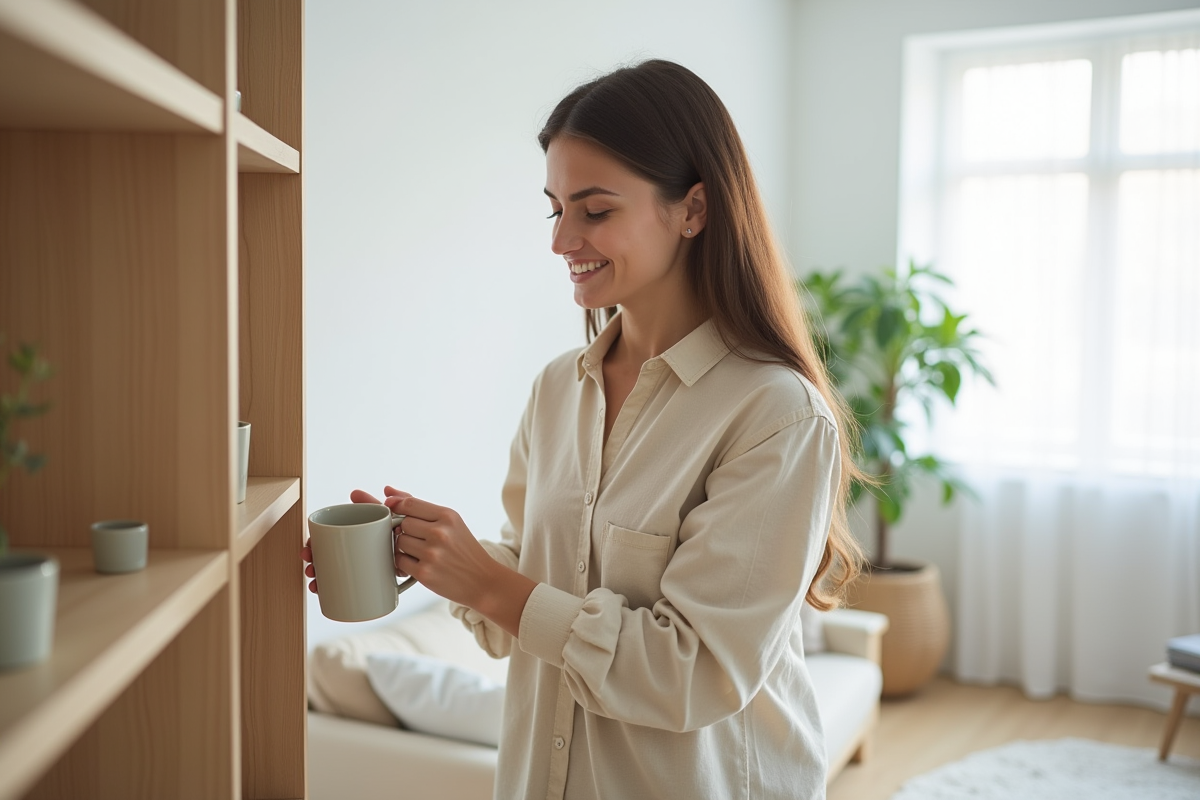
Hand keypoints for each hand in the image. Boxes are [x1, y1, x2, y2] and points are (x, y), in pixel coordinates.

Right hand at [299, 485, 413, 594]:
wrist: (440, 559)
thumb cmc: (424, 534)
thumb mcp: (415, 516)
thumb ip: (405, 501)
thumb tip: (387, 490)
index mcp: (368, 527)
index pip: (338, 528)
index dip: (320, 534)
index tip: (310, 542)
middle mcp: (362, 544)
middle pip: (331, 548)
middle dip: (315, 554)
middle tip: (309, 558)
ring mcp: (366, 562)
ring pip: (335, 566)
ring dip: (318, 571)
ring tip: (314, 577)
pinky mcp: (371, 579)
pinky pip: (347, 583)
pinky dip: (330, 585)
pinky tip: (320, 588)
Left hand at [385, 494, 504, 610]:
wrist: (482, 580)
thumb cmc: (464, 549)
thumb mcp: (451, 523)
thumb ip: (419, 507)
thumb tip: (388, 491)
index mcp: (448, 516)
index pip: (410, 503)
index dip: (398, 508)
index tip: (399, 513)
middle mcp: (440, 533)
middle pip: (402, 523)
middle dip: (407, 531)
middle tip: (421, 539)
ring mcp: (432, 554)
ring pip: (399, 542)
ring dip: (405, 548)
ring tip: (421, 552)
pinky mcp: (424, 573)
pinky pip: (399, 561)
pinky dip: (405, 563)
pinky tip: (419, 564)